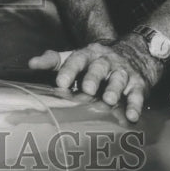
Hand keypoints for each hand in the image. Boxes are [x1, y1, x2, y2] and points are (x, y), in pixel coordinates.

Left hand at [28, 36, 162, 122]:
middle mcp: (105, 62)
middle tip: (86, 89)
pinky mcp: (138, 84)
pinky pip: (137, 94)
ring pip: (118, 79)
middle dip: (93, 78)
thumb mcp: (74, 57)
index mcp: (88, 55)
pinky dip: (135, 105)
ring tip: (108, 100)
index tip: (60, 82)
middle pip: (99, 67)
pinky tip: (132, 116)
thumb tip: (31, 64)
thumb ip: (53, 61)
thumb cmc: (95, 62)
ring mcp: (122, 72)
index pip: (76, 59)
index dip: (68, 70)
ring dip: (113, 89)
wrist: (134, 54)